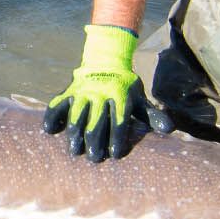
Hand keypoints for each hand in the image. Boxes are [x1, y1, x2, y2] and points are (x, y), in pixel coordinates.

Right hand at [41, 24, 167, 161]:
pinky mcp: (69, 90)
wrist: (106, 60)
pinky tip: (50, 130)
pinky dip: (53, 115)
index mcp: (120, 95)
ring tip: (74, 150)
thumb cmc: (126, 87)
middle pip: (96, 120)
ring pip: (77, 114)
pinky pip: (57, 103)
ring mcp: (83, 91)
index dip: (117, 138)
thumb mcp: (140, 98)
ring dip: (75, 133)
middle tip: (94, 158)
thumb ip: (152, 116)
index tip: (115, 155)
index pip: (119, 120)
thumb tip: (170, 130)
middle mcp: (100, 93)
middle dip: (95, 141)